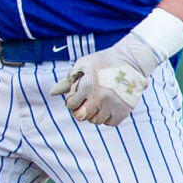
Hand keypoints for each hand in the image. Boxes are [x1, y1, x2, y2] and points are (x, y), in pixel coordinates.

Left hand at [48, 30, 163, 126]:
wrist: (131, 60)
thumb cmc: (103, 61)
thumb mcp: (83, 65)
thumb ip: (68, 80)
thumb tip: (52, 93)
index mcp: (88, 85)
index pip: (71, 105)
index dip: (72, 101)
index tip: (78, 97)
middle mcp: (100, 97)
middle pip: (82, 116)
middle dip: (81, 111)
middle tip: (86, 104)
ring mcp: (113, 105)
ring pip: (96, 121)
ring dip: (95, 114)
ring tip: (98, 103)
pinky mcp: (124, 110)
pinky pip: (110, 123)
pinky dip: (108, 117)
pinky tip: (108, 107)